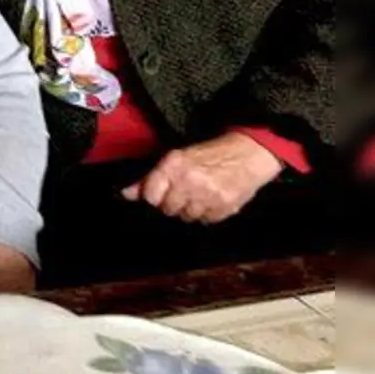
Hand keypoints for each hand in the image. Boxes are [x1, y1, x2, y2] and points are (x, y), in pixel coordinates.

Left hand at [121, 132, 282, 223]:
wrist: (248, 153)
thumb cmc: (210, 154)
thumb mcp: (177, 157)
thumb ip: (150, 178)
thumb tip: (126, 193)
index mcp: (175, 164)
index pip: (150, 195)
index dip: (153, 196)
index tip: (159, 193)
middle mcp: (190, 180)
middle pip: (167, 209)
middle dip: (172, 203)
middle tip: (183, 192)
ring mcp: (208, 195)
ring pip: (186, 217)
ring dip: (190, 209)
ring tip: (199, 194)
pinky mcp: (224, 207)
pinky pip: (206, 221)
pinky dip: (207, 213)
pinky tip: (212, 199)